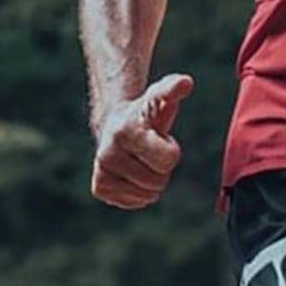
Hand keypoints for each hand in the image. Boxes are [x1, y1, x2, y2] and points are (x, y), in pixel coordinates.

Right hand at [91, 72, 193, 209]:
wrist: (116, 124)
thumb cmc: (145, 113)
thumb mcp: (160, 97)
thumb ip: (173, 89)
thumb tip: (186, 82)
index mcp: (125, 132)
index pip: (168, 159)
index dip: (170, 150)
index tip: (160, 138)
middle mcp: (107, 154)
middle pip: (158, 182)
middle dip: (161, 168)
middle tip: (150, 152)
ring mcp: (102, 172)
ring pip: (147, 195)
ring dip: (151, 181)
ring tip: (141, 161)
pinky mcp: (99, 188)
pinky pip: (134, 202)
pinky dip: (139, 192)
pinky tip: (132, 173)